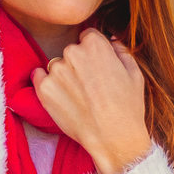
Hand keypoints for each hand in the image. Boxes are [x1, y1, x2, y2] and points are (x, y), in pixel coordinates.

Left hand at [32, 30, 152, 173]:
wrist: (113, 138)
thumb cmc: (128, 107)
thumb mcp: (134, 73)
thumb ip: (121, 50)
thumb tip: (112, 41)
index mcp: (95, 44)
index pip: (87, 36)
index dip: (93, 51)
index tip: (96, 66)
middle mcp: (72, 52)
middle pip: (71, 51)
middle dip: (78, 63)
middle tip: (89, 86)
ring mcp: (56, 71)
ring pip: (56, 66)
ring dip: (64, 76)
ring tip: (78, 97)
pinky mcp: (44, 89)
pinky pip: (39, 77)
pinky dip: (47, 84)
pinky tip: (61, 97)